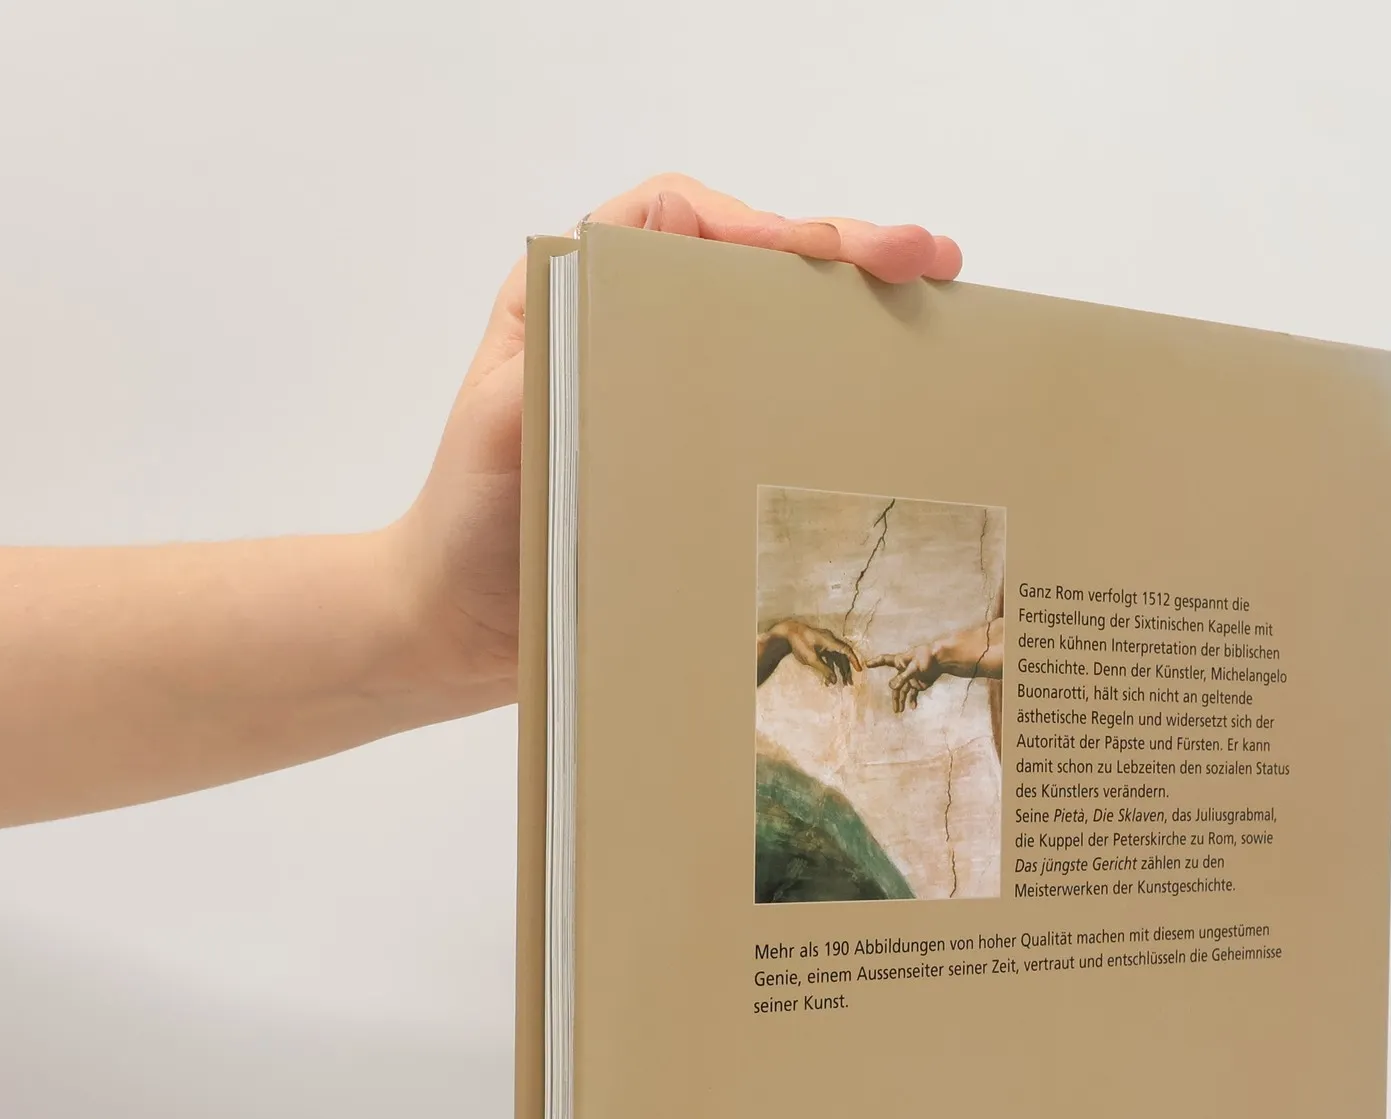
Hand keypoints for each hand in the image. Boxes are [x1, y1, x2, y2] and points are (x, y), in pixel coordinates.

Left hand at [395, 176, 962, 716]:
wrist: (454, 626)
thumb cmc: (467, 521)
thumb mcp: (501, 429)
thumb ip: (561, 371)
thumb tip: (643, 336)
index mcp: (580, 290)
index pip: (686, 221)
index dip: (771, 225)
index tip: (839, 253)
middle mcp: (630, 322)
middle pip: (751, 262)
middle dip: (844, 254)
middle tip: (930, 263)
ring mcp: (668, 387)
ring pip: (772, 324)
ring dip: (853, 313)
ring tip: (936, 308)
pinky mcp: (691, 451)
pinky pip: (768, 401)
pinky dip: (829, 390)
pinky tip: (886, 401)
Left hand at [760, 618, 867, 686]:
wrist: (787, 633)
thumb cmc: (799, 644)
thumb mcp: (811, 659)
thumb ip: (824, 670)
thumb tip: (834, 681)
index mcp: (830, 641)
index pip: (847, 651)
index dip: (854, 661)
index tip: (859, 670)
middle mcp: (830, 640)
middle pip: (843, 656)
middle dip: (846, 670)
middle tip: (848, 683)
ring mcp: (825, 643)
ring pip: (836, 658)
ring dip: (838, 670)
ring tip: (839, 683)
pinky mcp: (820, 646)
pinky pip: (829, 657)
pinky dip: (830, 667)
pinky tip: (828, 678)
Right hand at [871, 643, 946, 711]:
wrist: (942, 660)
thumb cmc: (927, 657)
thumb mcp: (914, 666)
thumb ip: (903, 677)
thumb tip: (891, 687)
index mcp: (900, 661)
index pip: (885, 660)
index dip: (876, 662)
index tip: (866, 664)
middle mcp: (903, 671)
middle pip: (895, 685)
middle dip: (895, 697)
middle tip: (895, 708)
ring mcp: (911, 678)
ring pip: (903, 692)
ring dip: (901, 701)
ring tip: (899, 711)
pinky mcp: (918, 683)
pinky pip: (913, 694)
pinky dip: (912, 700)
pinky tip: (912, 707)